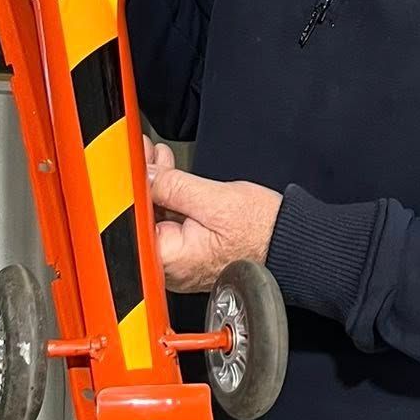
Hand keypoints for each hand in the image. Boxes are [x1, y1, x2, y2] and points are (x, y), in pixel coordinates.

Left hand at [144, 138, 281, 292]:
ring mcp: (181, 261)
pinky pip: (173, 222)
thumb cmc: (264, 234)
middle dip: (143, 181)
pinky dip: (171, 197)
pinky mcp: (192, 252)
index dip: (128, 187)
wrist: (291, 245)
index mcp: (171, 259)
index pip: (133, 221)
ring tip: (157, 156)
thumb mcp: (215, 200)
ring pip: (157, 217)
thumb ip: (173, 186)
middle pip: (143, 218)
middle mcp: (172, 267)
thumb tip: (145, 174)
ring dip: (157, 184)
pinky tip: (170, 173)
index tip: (130, 163)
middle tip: (142, 152)